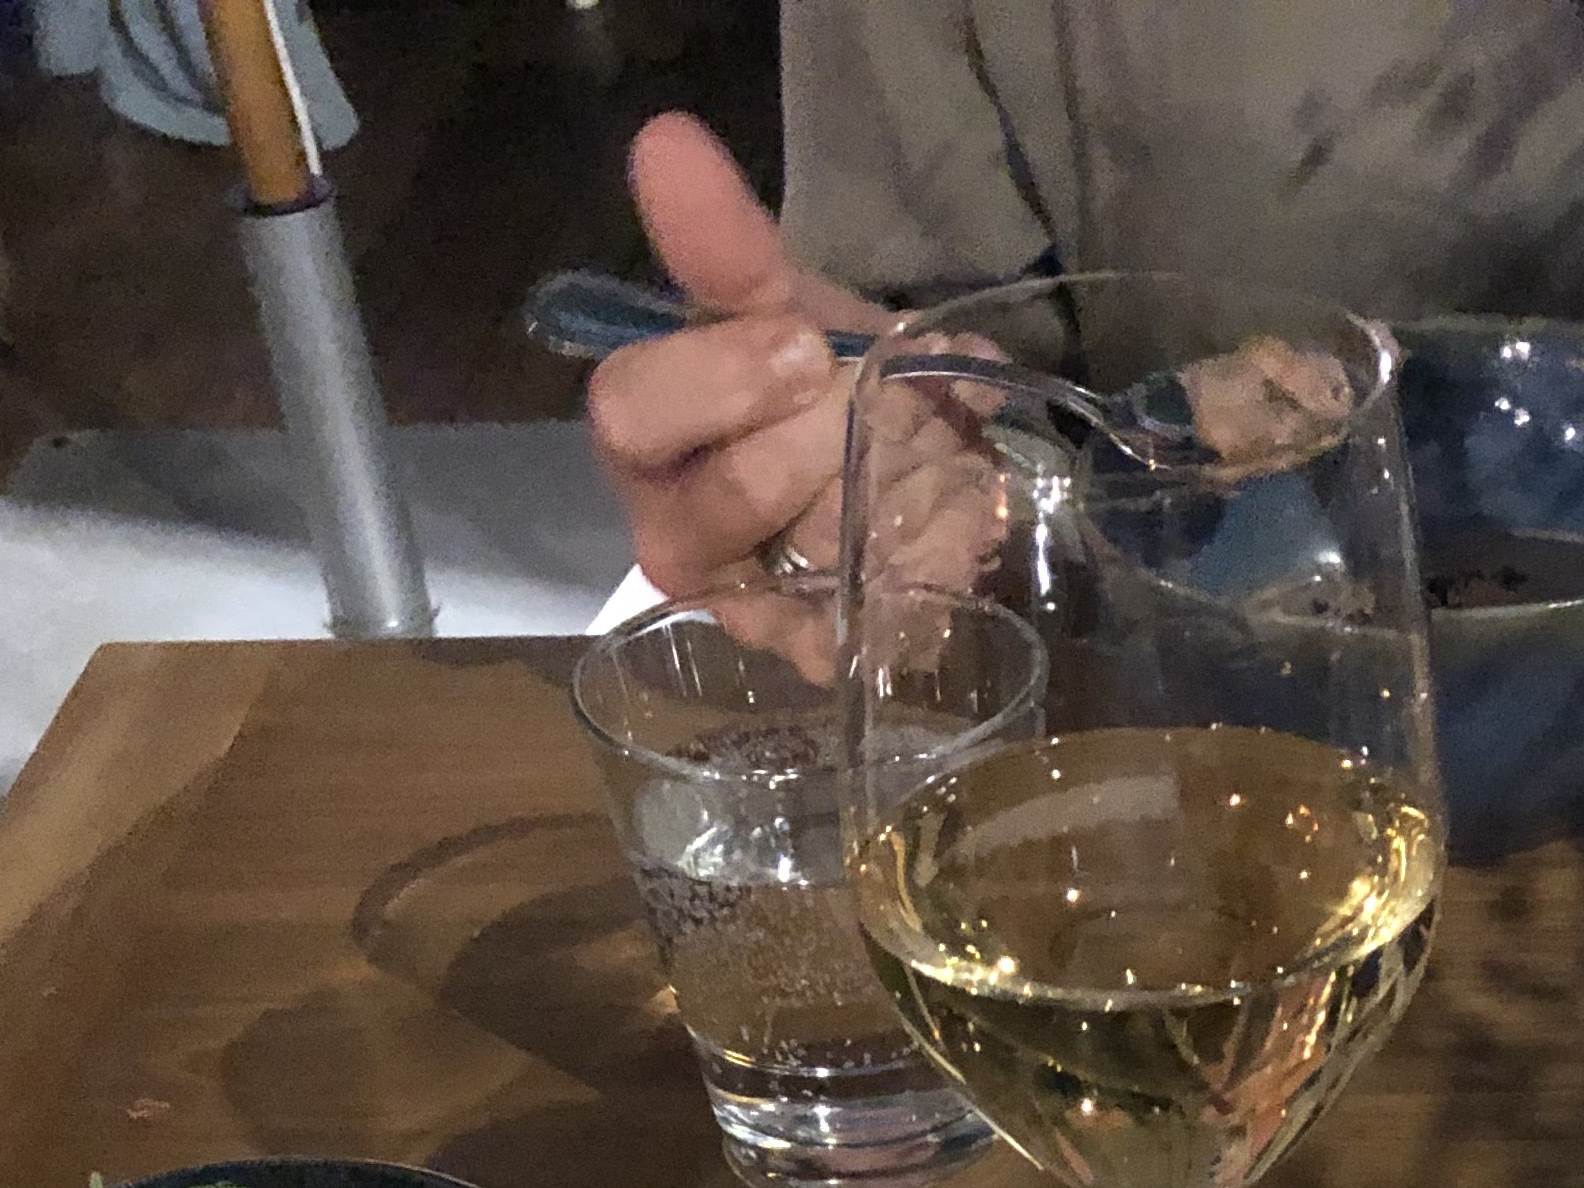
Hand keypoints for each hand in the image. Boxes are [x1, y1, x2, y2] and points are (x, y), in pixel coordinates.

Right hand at [586, 116, 884, 614]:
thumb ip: (724, 241)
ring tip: (930, 450)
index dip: (720, 378)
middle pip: (716, 505)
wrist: (895, 446)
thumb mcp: (778, 297)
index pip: (632, 411)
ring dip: (874, 503)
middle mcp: (673, 529)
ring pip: (793, 574)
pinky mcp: (809, 650)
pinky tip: (951, 536)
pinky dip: (913, 588)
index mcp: (644, 432)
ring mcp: (742, 602)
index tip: (805, 342)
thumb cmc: (808, 371)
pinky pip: (854, 641)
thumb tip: (665, 140)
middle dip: (812, 447)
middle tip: (877, 401)